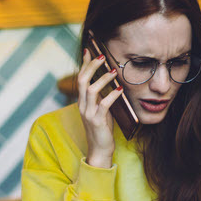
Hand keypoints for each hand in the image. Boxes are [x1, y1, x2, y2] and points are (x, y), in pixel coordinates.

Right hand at [77, 48, 123, 168]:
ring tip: (113, 71)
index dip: (84, 64)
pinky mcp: (97, 121)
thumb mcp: (100, 110)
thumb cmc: (102, 130)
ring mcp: (88, 113)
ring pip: (91, 90)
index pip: (80, 78)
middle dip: (91, 66)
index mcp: (82, 102)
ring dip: (103, 79)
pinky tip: (120, 89)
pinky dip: (112, 95)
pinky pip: (104, 105)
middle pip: (82, 80)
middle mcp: (82, 106)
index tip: (89, 50)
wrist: (99, 150)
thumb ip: (101, 98)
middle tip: (102, 56)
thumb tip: (110, 83)